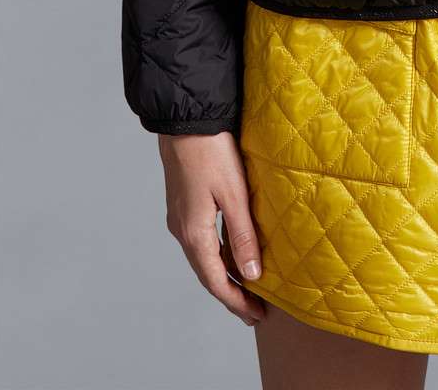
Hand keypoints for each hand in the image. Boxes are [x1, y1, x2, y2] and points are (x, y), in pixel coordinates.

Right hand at [159, 131, 265, 326]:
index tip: (255, 316)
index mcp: (194, 233)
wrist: (186, 121)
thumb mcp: (234, 195)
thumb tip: (251, 275)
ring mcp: (181, 217)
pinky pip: (203, 239)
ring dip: (226, 273)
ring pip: (205, 257)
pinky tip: (234, 251)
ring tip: (249, 285)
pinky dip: (219, 253)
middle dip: (231, 293)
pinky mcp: (184, 204)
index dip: (236, 301)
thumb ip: (243, 235)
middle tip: (254, 310)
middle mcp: (183, 230)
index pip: (216, 281)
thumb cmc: (212, 152)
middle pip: (208, 273)